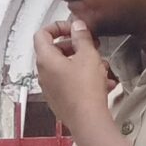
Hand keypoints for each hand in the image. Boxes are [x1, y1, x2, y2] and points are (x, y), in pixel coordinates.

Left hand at [32, 15, 114, 130]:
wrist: (88, 119)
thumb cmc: (85, 89)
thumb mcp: (88, 55)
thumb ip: (82, 37)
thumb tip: (77, 25)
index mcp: (45, 59)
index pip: (42, 34)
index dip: (57, 26)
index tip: (73, 28)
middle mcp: (44, 73)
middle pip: (55, 51)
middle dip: (75, 45)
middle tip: (91, 44)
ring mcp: (51, 87)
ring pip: (66, 67)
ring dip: (84, 62)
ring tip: (102, 65)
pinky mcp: (60, 99)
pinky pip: (71, 82)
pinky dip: (85, 78)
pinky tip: (103, 82)